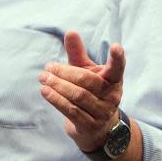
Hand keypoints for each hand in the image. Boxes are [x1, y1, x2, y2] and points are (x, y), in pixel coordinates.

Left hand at [39, 31, 125, 150]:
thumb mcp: (86, 72)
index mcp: (114, 80)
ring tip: (43, 78)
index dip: (117, 58)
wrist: (95, 128)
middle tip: (48, 67)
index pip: (118, 68)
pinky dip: (56, 100)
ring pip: (78, 96)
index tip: (115, 46)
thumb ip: (78, 54)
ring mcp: (103, 113)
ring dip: (57, 86)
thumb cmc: (90, 92)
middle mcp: (112, 96)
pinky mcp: (90, 126)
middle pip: (87, 81)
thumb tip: (70, 32)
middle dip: (65, 73)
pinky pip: (71, 110)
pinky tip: (45, 92)